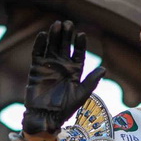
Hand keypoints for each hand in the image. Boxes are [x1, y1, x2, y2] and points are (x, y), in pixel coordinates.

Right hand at [21, 20, 104, 138]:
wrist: (46, 117)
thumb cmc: (65, 108)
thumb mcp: (81, 95)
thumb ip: (91, 82)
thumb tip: (104, 69)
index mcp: (75, 70)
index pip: (79, 53)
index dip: (80, 44)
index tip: (81, 35)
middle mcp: (62, 65)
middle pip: (65, 46)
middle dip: (67, 35)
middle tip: (68, 24)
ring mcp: (49, 65)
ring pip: (52, 46)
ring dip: (54, 36)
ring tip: (57, 25)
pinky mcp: (36, 68)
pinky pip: (37, 53)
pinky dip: (39, 44)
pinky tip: (42, 35)